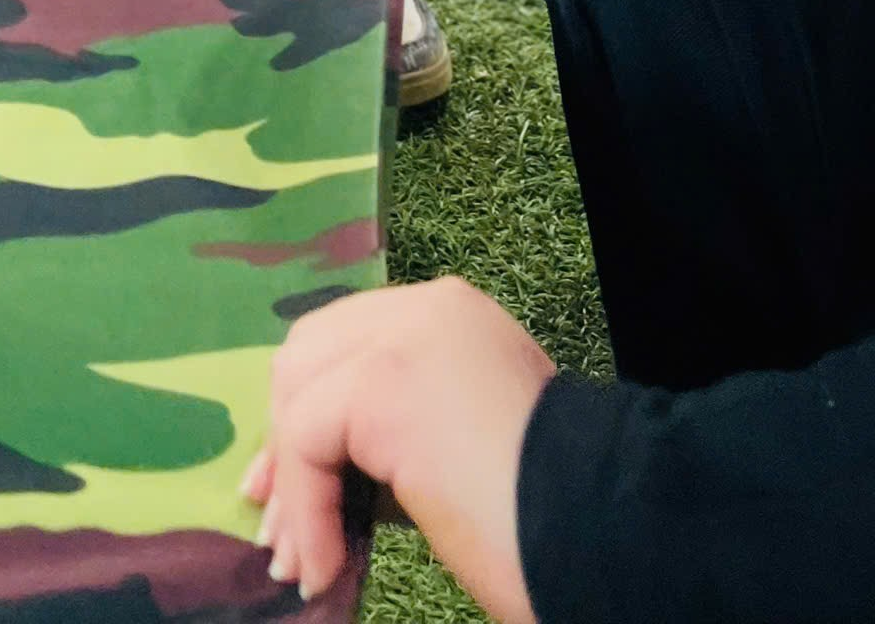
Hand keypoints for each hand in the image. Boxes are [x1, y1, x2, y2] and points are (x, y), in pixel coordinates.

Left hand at [244, 279, 553, 618]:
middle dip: (283, 438)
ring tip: (299, 562)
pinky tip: (323, 567)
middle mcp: (428, 307)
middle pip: (310, 351)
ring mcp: (404, 335)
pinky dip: (305, 512)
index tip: (283, 486)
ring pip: (298, 392)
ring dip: (291, 488)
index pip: (348, 339)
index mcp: (454, 317)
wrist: (598, 526)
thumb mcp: (462, 443)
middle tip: (276, 524)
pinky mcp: (382, 381)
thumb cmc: (544, 507)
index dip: (307, 408)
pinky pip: (305, 443)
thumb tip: (326, 470)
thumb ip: (402, 429)